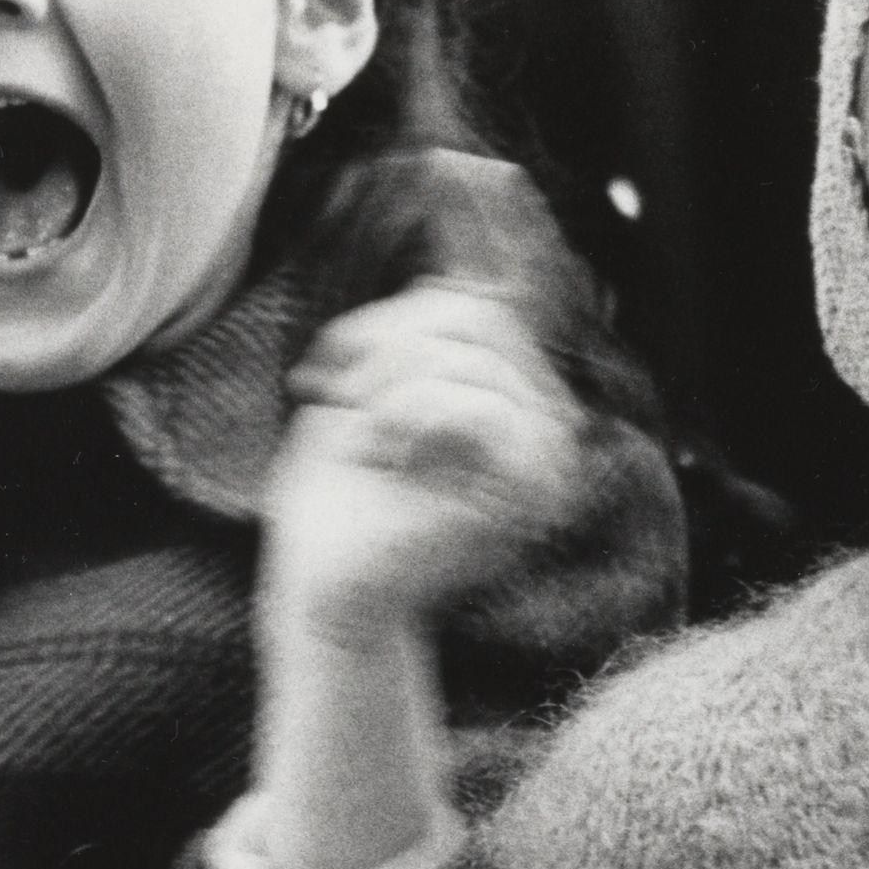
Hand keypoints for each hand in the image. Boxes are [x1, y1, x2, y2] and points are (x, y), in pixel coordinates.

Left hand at [264, 283, 584, 642]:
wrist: (321, 586)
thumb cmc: (339, 495)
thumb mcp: (373, 391)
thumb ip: (420, 337)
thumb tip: (456, 281)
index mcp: (515, 409)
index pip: (483, 310)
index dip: (400, 317)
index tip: (334, 365)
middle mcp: (546, 435)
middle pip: (485, 321)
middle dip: (392, 346)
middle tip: (339, 396)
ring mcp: (545, 467)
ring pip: (477, 361)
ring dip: (391, 387)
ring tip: (363, 438)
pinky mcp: (525, 499)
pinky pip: (479, 407)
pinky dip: (411, 415)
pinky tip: (385, 453)